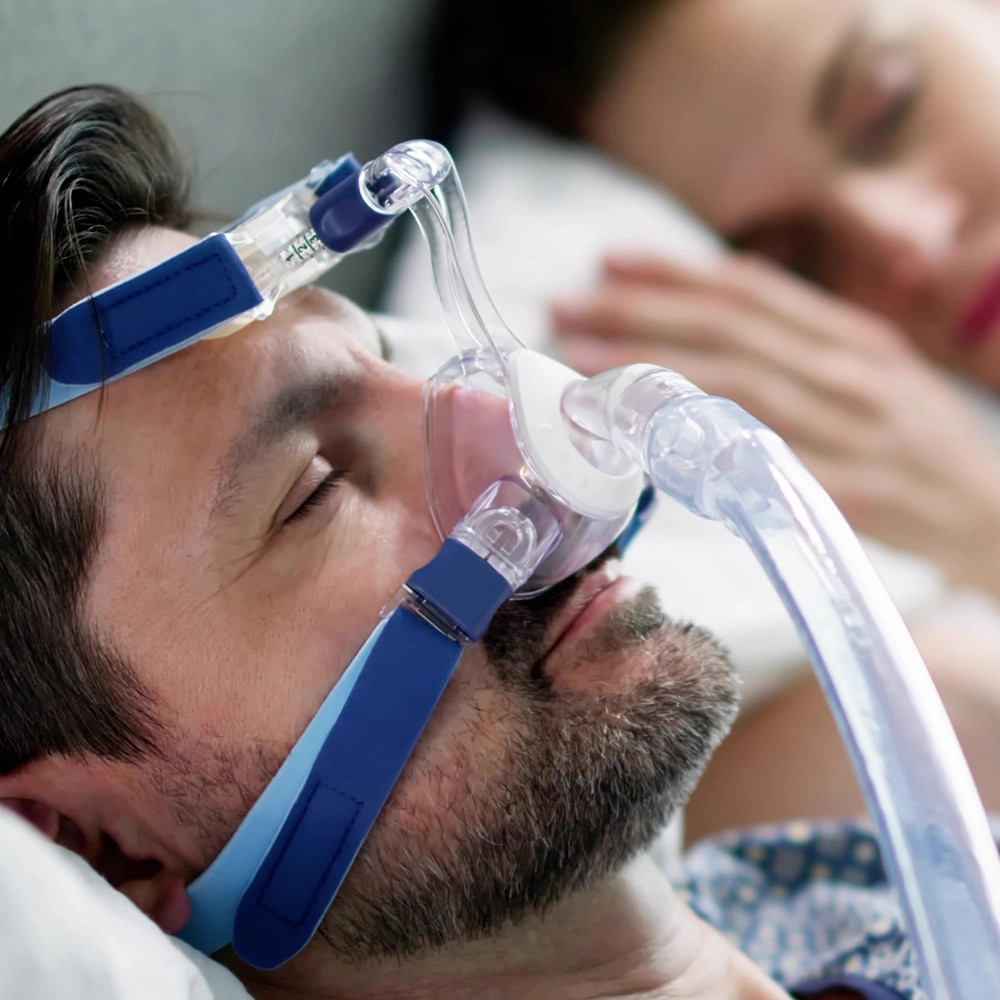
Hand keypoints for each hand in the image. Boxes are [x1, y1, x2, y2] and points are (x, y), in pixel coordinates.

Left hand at [552, 252, 999, 597]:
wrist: (998, 520)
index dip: (676, 273)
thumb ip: (799, 351)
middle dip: (640, 316)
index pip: (753, 290)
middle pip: (731, 332)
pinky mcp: (853, 497)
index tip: (608, 261)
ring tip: (582, 364)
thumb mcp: (873, 377)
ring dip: (652, 374)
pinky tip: (645, 445)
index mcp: (855, 336)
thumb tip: (708, 331)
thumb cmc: (918, 446)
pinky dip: (705, 451)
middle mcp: (852, 372)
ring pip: (738, 391)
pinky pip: (767, 466)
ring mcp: (854, 433)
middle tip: (566, 308)